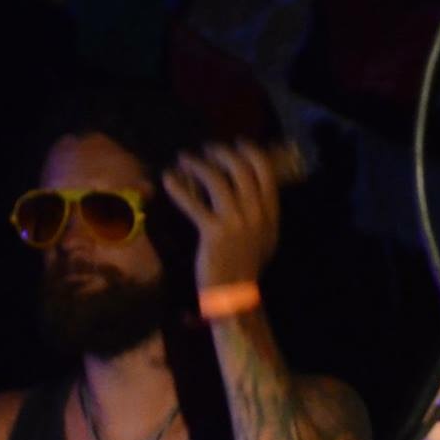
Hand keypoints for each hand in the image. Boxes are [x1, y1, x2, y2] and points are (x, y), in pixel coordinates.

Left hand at [162, 141, 279, 288]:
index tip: (236, 143)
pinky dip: (179, 187)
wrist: (235, 296)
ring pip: (217, 179)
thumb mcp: (263, 236)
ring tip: (184, 159)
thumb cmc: (244, 267)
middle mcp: (257, 212)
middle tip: (206, 149)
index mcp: (271, 211)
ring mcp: (236, 221)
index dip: (249, 151)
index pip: (264, 169)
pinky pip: (193, 203)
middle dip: (221, 152)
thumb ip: (259, 212)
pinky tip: (168, 179)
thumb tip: (244, 189)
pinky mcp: (214, 232)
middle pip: (240, 168)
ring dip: (198, 164)